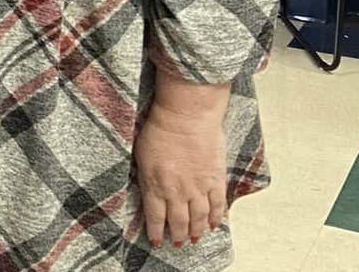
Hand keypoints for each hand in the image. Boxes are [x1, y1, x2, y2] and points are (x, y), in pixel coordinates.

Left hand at [134, 98, 226, 249]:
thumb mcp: (140, 152)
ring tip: (194, 239)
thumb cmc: (159, 126)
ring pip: (198, 219)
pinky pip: (217, 206)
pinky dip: (216, 219)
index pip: (155, 217)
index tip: (157, 242)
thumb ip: (145, 174)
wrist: (186, 115)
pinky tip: (213, 225)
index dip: (156, 232)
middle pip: (178, 222)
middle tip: (177, 244)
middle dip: (177, 236)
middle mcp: (176, 192)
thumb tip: (146, 188)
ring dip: (196, 231)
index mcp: (154, 184)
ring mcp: (198, 187)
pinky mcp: (215, 179)